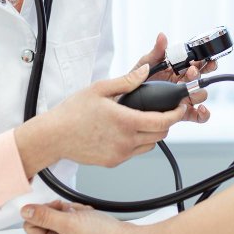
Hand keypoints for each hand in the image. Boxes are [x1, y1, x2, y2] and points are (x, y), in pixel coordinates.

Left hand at [23, 201, 149, 233]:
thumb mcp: (70, 223)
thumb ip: (45, 216)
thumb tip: (25, 211)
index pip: (31, 226)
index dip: (41, 211)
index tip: (55, 205)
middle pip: (48, 221)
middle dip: (61, 211)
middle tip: (74, 212)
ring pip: (63, 218)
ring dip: (74, 212)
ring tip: (86, 216)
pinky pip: (75, 221)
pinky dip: (83, 215)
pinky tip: (92, 218)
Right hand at [48, 64, 186, 167]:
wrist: (53, 136)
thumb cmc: (73, 111)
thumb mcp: (100, 88)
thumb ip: (127, 80)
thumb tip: (146, 70)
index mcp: (125, 121)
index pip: (163, 121)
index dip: (176, 113)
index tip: (180, 106)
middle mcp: (126, 141)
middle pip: (161, 134)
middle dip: (166, 122)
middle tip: (163, 110)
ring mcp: (120, 154)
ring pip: (150, 145)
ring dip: (153, 133)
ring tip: (144, 119)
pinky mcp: (113, 162)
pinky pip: (135, 153)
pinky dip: (138, 142)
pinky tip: (127, 131)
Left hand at [134, 32, 216, 122]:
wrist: (126, 100)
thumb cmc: (137, 81)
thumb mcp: (146, 63)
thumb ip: (157, 51)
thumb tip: (162, 36)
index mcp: (179, 69)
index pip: (197, 62)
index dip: (204, 60)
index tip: (204, 58)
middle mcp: (184, 83)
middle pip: (201, 78)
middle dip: (200, 74)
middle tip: (191, 71)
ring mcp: (184, 98)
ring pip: (201, 95)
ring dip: (199, 91)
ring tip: (188, 89)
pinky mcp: (183, 113)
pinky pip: (199, 116)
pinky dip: (204, 114)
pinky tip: (200, 109)